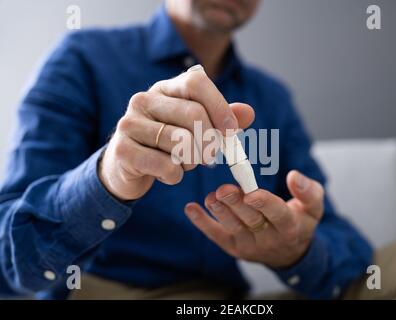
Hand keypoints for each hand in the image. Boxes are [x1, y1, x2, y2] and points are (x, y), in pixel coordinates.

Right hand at [99, 66, 254, 200]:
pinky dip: (175, 176)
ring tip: (183, 164)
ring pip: (181, 142)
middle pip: (193, 114)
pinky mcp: (122, 150)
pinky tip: (167, 174)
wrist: (126, 167)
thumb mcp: (195, 130)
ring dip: (191, 161)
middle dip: (211, 142)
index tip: (232, 132)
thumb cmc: (166, 145)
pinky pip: (166, 166)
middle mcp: (144, 100)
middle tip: (211, 158)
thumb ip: (221, 120)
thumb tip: (248, 113)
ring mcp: (129, 123)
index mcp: (165, 89)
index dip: (219, 106)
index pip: (196, 82)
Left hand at [184, 170, 324, 268]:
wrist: (289, 253)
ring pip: (232, 227)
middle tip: (224, 189)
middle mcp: (268, 238)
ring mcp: (249, 245)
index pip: (277, 214)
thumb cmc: (300, 222)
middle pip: (250, 219)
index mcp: (289, 226)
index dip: (264, 203)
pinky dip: (202, 223)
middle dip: (236, 204)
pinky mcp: (233, 247)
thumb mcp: (314, 207)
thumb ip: (308, 191)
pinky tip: (191, 209)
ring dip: (220, 212)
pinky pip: (216, 236)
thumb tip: (294, 176)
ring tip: (210, 197)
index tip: (252, 193)